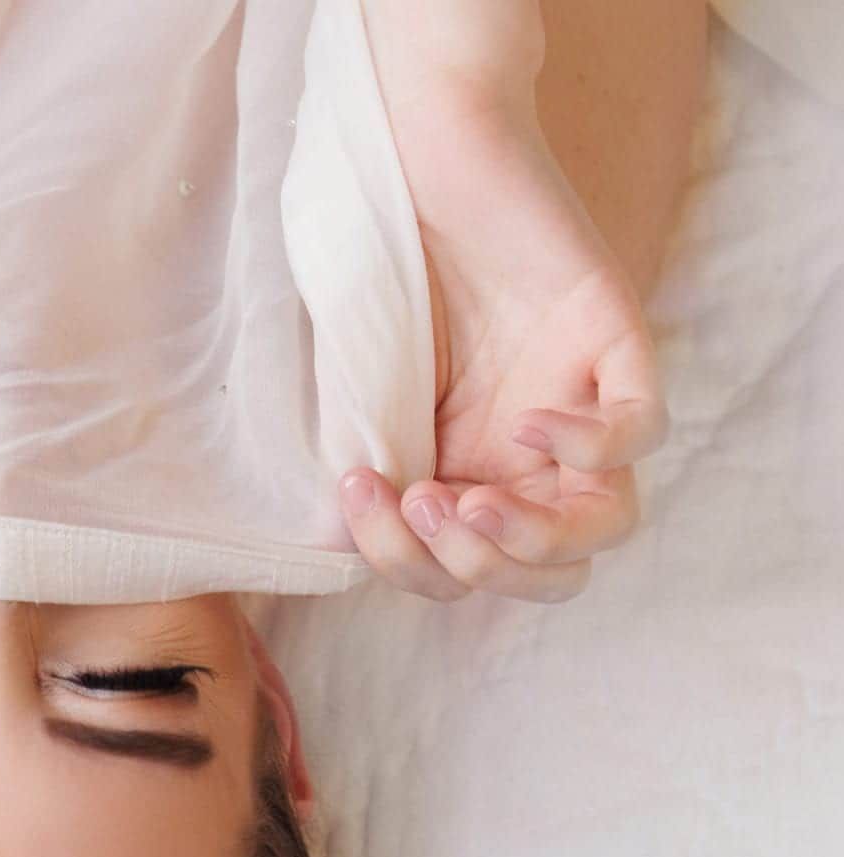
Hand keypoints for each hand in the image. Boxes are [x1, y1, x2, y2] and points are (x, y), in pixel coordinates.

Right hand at [340, 82, 666, 603]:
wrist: (417, 153)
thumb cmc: (383, 269)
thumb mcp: (359, 393)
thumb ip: (368, 469)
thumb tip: (342, 552)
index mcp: (474, 475)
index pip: (468, 576)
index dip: (414, 567)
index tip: (361, 496)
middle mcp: (536, 456)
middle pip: (547, 573)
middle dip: (476, 566)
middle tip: (419, 503)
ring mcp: (582, 402)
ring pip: (606, 524)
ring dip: (530, 539)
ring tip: (463, 499)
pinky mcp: (616, 338)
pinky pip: (642, 428)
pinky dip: (591, 447)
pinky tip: (530, 420)